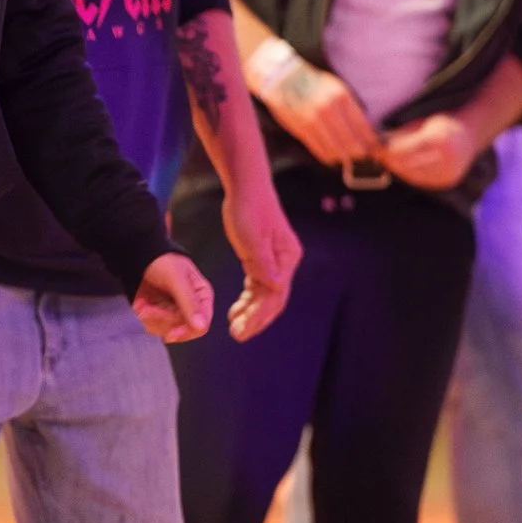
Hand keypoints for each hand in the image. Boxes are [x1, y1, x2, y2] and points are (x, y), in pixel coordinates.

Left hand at [131, 251, 212, 342]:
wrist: (139, 256)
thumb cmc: (162, 262)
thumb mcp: (176, 279)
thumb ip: (189, 302)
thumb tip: (201, 326)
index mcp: (202, 297)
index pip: (202, 325)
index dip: (187, 332)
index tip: (170, 334)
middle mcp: (191, 308)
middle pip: (182, 330)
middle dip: (162, 321)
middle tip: (146, 312)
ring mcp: (175, 313)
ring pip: (166, 330)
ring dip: (151, 319)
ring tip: (142, 306)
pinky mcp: (160, 315)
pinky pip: (154, 327)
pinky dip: (145, 318)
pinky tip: (141, 305)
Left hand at [220, 180, 300, 340]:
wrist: (246, 188)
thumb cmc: (248, 209)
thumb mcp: (253, 238)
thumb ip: (263, 263)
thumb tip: (276, 287)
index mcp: (286, 259)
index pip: (276, 295)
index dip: (260, 316)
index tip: (242, 329)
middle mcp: (284, 263)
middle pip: (273, 299)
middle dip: (256, 319)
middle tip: (237, 334)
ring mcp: (274, 261)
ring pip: (264, 295)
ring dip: (251, 312)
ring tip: (235, 327)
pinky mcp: (261, 259)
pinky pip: (257, 286)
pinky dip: (248, 299)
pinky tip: (236, 310)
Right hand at [261, 57, 382, 167]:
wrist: (281, 78)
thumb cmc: (310, 82)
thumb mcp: (334, 86)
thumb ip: (347, 104)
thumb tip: (362, 125)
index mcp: (341, 96)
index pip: (362, 125)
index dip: (370, 140)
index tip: (374, 146)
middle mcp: (329, 109)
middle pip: (351, 141)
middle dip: (360, 152)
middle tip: (364, 157)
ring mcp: (314, 121)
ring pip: (336, 148)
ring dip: (343, 157)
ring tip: (348, 159)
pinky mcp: (301, 129)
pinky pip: (319, 149)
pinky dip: (327, 156)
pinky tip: (332, 158)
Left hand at [381, 112, 479, 190]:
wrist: (470, 135)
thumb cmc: (441, 124)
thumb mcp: (421, 122)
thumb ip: (401, 135)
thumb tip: (375, 145)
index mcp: (440, 139)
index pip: (403, 150)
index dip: (386, 150)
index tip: (373, 148)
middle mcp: (446, 158)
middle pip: (406, 164)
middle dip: (389, 160)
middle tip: (376, 154)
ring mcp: (448, 172)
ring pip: (411, 174)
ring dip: (397, 168)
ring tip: (388, 159)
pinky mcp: (446, 181)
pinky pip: (420, 180)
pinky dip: (408, 174)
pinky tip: (402, 166)